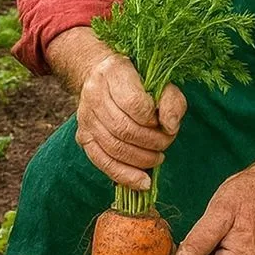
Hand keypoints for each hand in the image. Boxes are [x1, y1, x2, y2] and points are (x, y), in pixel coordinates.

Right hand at [75, 53, 184, 190]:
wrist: (103, 76)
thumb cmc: (138, 81)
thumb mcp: (160, 81)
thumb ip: (171, 101)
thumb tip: (170, 127)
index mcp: (114, 73)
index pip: (134, 104)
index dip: (154, 120)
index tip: (166, 124)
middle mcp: (94, 94)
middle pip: (124, 129)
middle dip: (151, 142)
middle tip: (166, 144)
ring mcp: (86, 117)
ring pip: (114, 147)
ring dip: (142, 159)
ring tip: (157, 158)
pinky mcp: (83, 136)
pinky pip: (102, 161)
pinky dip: (124, 175)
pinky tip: (142, 182)